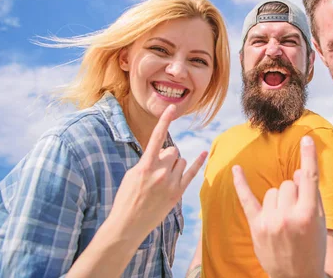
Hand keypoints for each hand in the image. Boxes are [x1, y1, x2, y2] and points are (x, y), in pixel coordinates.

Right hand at [109, 104, 206, 240]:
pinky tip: (204, 153)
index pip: (157, 137)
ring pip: (181, 161)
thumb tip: (163, 153)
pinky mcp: (177, 193)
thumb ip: (148, 161)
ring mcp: (170, 183)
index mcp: (145, 165)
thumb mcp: (132, 175)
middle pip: (173, 151)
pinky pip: (191, 172)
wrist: (128, 224)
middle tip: (157, 170)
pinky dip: (198, 162)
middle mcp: (160, 172)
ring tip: (163, 180)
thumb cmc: (127, 198)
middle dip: (167, 156)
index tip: (171, 108)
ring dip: (175, 165)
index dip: (165, 121)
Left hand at [232, 136, 326, 277]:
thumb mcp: (320, 223)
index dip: (308, 157)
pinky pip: (247, 199)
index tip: (306, 139)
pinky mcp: (256, 226)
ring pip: (272, 191)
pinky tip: (236, 169)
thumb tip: (298, 173)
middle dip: (293, 192)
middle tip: (297, 212)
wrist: (296, 276)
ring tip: (284, 218)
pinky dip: (241, 184)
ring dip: (278, 198)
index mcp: (308, 214)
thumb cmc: (313, 248)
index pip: (308, 178)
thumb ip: (312, 195)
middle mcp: (288, 216)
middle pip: (288, 184)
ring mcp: (270, 221)